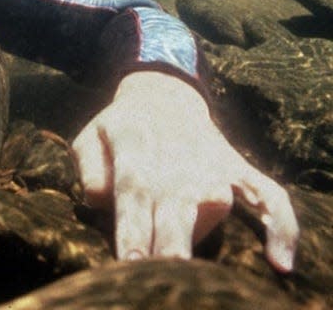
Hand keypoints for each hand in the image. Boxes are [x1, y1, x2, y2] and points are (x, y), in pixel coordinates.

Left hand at [72, 71, 298, 270]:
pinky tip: (280, 262)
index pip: (134, 193)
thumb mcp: (88, 139)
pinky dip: (281, 227)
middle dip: (173, 244)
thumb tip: (101, 200)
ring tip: (184, 269)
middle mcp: (178, 158)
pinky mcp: (239, 170)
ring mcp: (213, 165)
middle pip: (179, 208)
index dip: (134, 230)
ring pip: (216, 209)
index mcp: (135, 147)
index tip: (132, 260)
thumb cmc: (118, 129)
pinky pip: (270, 197)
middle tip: (164, 274)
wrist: (163, 96)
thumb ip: (89, 172)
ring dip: (202, 238)